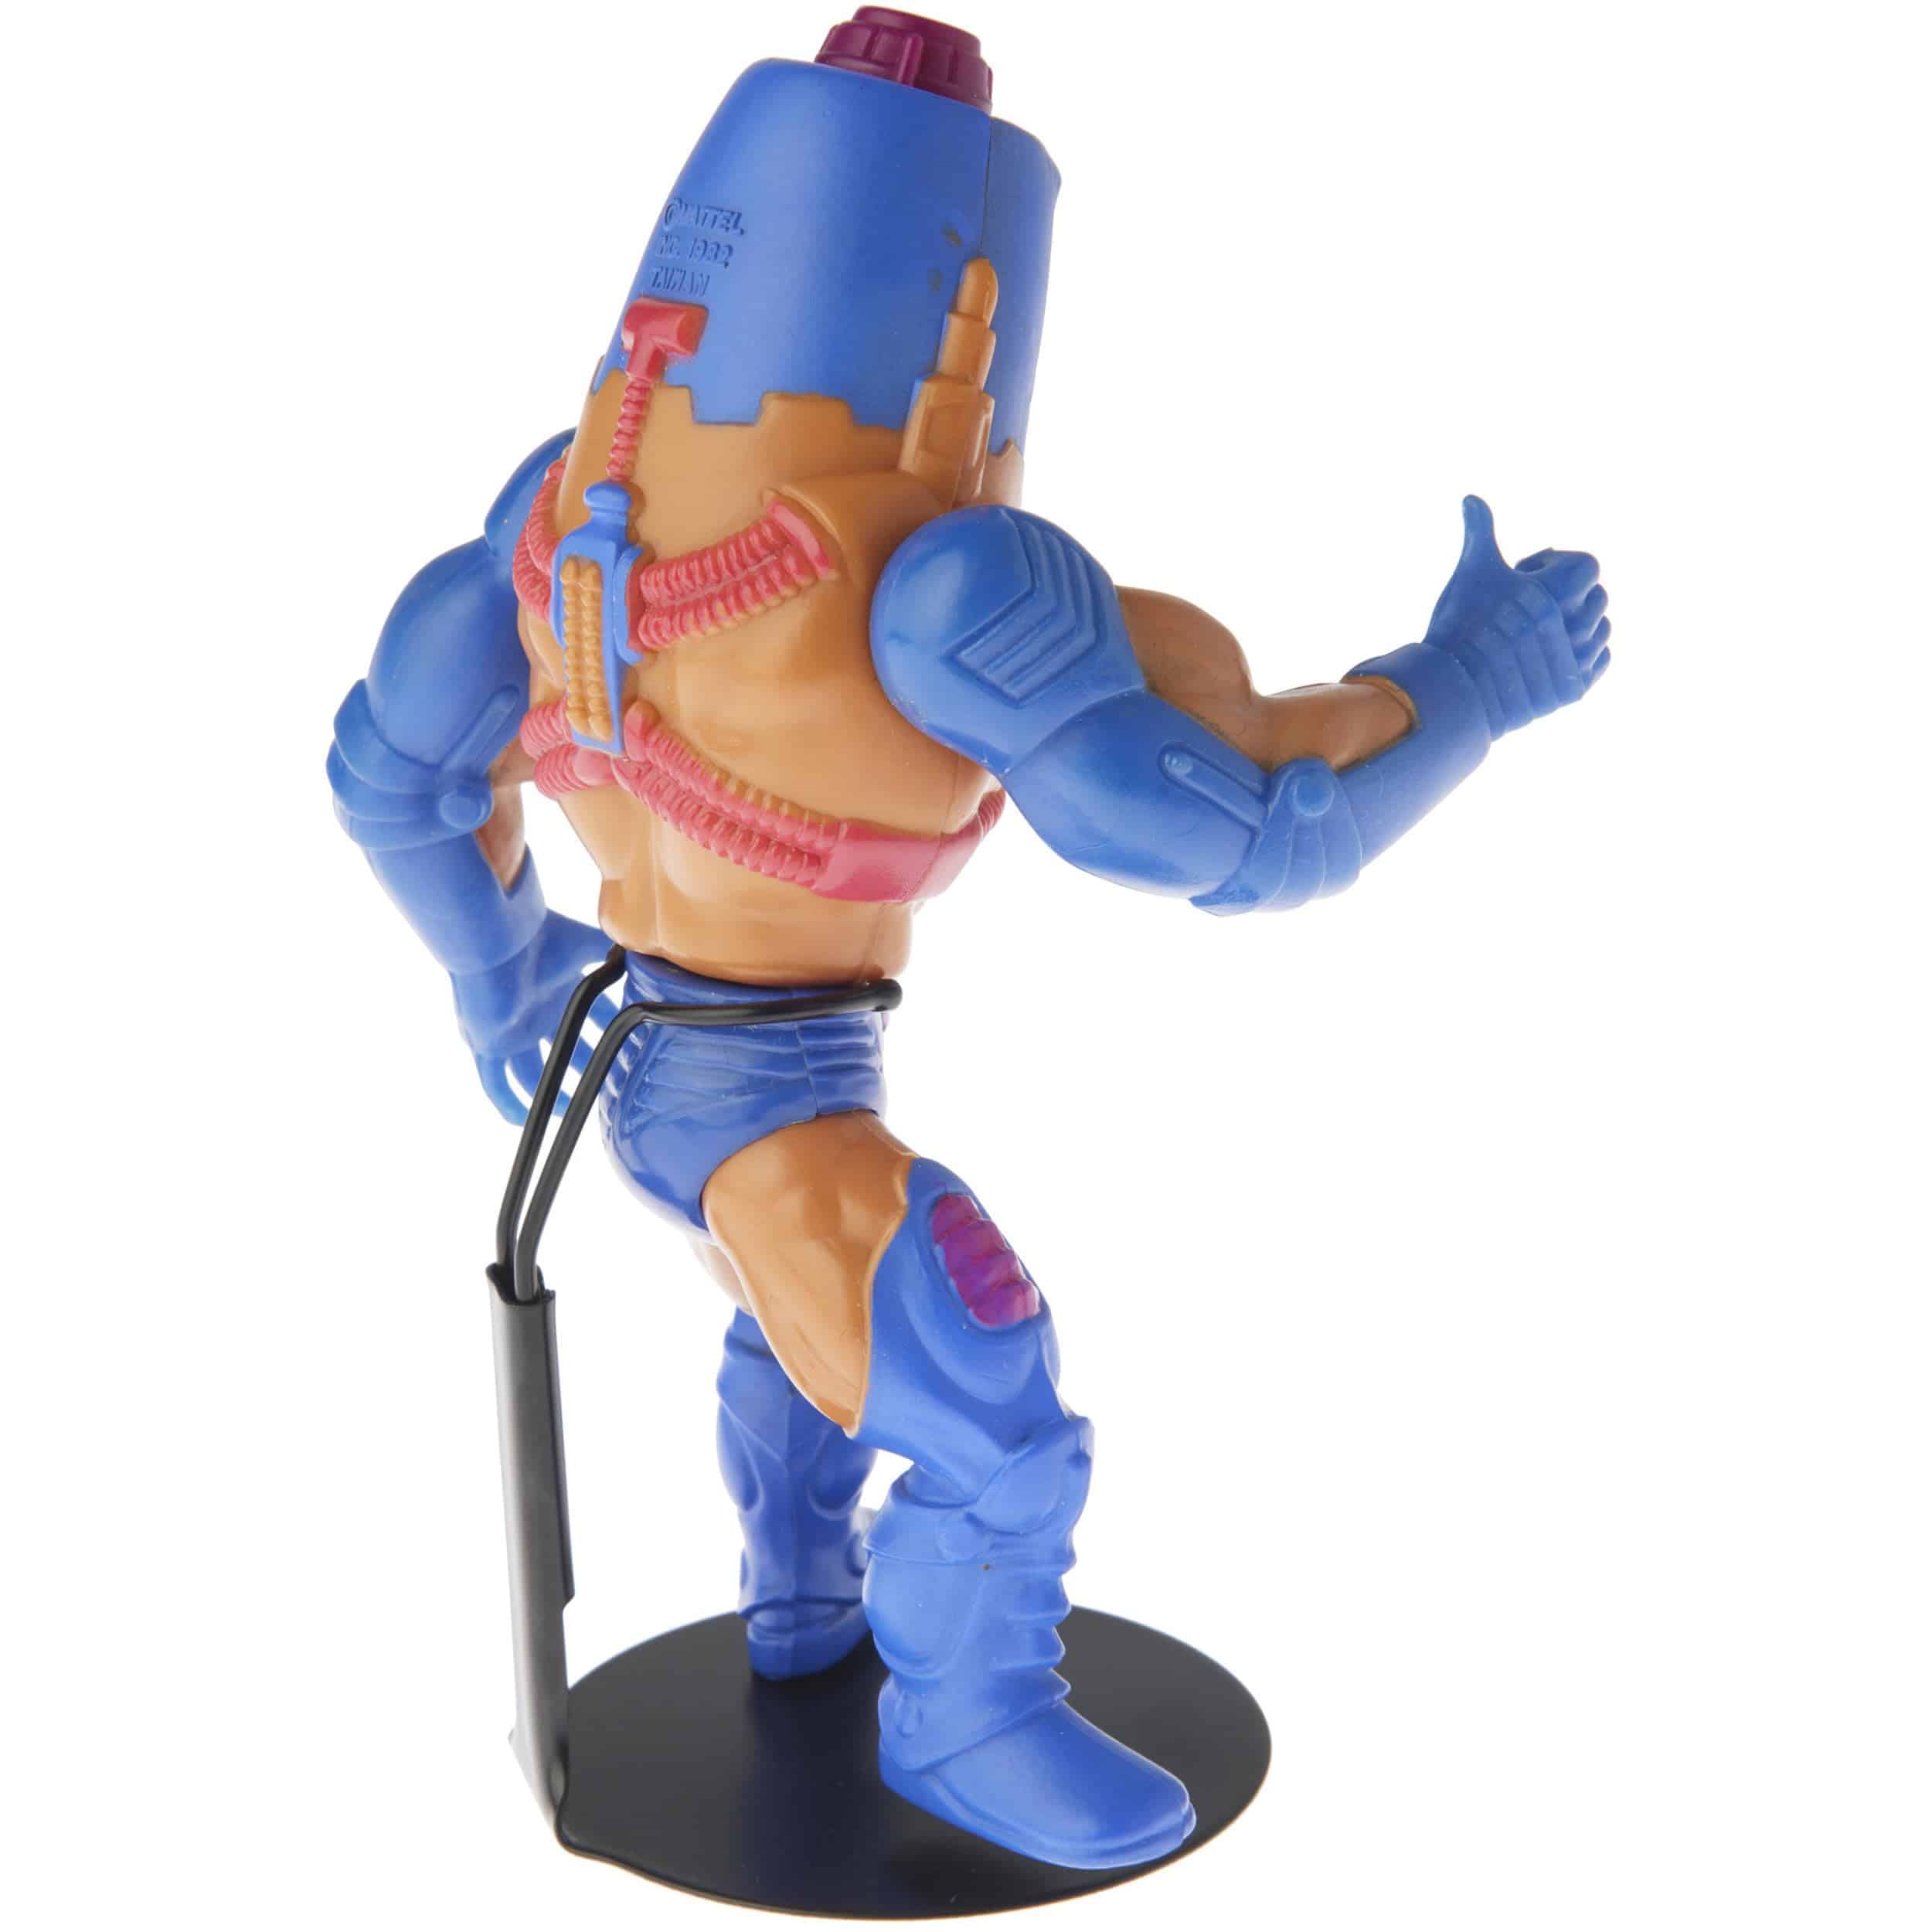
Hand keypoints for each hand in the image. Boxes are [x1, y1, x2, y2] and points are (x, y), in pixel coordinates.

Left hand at [449, 914, 619, 1124]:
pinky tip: (526, 1121)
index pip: (586, 1015)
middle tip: (611, 1081)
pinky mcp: (488, 1045)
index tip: (630, 1044)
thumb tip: (641, 952)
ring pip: (529, 1072)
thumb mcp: (583, 944)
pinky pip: (494, 1084)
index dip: (607, 1029)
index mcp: (554, 988)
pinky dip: (508, 1103)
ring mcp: (509, 1032)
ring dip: (551, 1091)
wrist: (496, 938)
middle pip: (561, 1048)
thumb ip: (609, 950)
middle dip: (585, 1064)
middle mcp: (532, 1012)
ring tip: (574, 1109)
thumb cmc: (536, 934)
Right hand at [1423, 496, 1610, 736]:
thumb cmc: (1462, 622)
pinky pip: (1601, 660)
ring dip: (1579, 623)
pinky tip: (1556, 653)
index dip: (1557, 565)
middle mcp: (1576, 622)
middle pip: (1595, 595)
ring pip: (1601, 629)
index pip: (1586, 565)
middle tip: (1530, 605)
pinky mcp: (1573, 689)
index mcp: (1559, 589)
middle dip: (1568, 594)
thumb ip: (1481, 531)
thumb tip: (1471, 498)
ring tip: (1542, 631)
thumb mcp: (1474, 570)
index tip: (1526, 577)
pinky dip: (1587, 653)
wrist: (1452, 687)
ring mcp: (1577, 658)